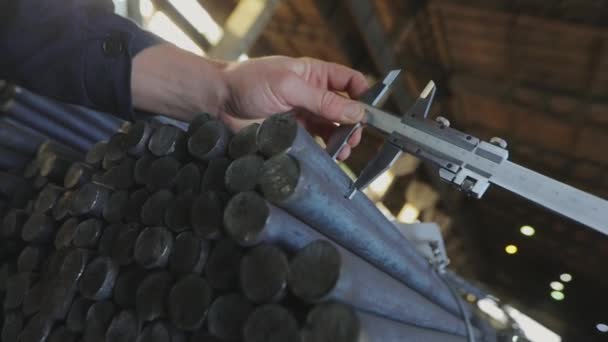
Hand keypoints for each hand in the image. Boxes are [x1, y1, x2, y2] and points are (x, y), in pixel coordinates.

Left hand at [219, 56, 367, 159]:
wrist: (217, 103)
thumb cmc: (248, 83)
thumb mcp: (289, 86)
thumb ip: (323, 100)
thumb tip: (356, 111)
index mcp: (314, 75)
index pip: (349, 81)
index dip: (363, 94)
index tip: (369, 112)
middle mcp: (312, 95)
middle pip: (345, 109)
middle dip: (354, 123)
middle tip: (354, 137)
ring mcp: (302, 116)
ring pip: (333, 129)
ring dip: (342, 140)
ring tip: (344, 151)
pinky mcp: (293, 135)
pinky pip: (316, 144)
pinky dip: (326, 151)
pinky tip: (329, 157)